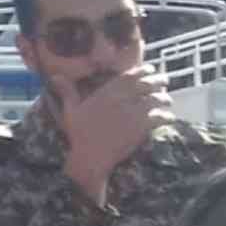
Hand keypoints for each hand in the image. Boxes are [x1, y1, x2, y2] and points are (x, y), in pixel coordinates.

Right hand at [58, 70, 175, 199]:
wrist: (91, 155)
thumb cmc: (79, 134)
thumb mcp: (71, 110)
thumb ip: (68, 92)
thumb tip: (56, 77)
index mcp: (107, 92)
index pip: (130, 75)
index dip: (143, 70)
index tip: (150, 69)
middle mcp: (122, 99)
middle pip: (147, 84)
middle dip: (159, 81)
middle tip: (165, 81)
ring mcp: (133, 113)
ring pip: (156, 100)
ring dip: (165, 99)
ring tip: (168, 101)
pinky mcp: (142, 127)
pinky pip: (160, 117)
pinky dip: (167, 116)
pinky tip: (169, 118)